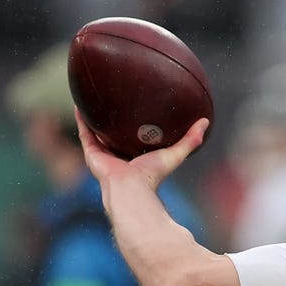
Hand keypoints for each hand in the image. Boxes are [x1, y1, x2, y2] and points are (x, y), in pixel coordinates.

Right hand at [76, 108, 209, 191]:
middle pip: (115, 135)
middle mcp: (119, 156)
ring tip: (93, 97)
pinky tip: (80, 103)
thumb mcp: (175, 154)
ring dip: (95, 117)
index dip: (137, 126)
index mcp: (137, 157)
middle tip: (116, 100)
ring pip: (97, 132)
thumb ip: (190, 140)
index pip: (136, 139)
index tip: (140, 109)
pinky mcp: (91, 154)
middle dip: (115, 121)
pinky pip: (85, 132)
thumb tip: (206, 122)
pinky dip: (82, 119)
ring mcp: (103, 155)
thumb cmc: (153, 175)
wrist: (131, 188)